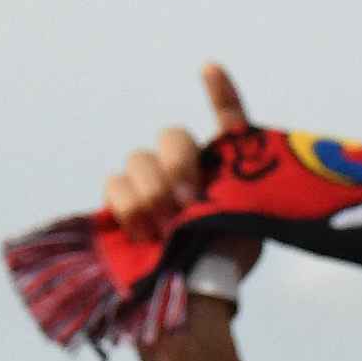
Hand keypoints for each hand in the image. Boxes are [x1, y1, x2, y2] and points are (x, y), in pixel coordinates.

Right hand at [103, 65, 249, 256]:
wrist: (189, 292)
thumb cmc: (224, 262)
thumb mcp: (246, 224)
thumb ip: (229, 190)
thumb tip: (194, 186)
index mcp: (225, 169)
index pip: (227, 122)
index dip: (220, 95)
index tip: (210, 68)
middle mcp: (188, 168)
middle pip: (171, 136)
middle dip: (177, 165)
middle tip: (187, 201)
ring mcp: (154, 182)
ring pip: (139, 159)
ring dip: (151, 193)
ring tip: (164, 227)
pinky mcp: (125, 200)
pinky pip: (116, 183)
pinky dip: (128, 207)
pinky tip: (144, 233)